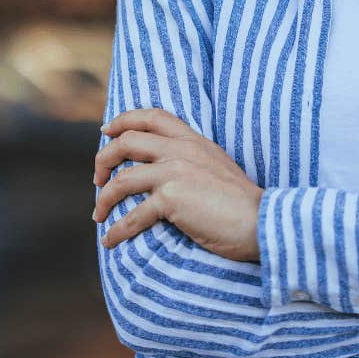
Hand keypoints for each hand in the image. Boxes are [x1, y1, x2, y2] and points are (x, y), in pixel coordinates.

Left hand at [93, 107, 262, 262]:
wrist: (261, 222)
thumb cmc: (243, 203)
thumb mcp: (217, 166)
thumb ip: (193, 160)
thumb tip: (168, 173)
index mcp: (193, 140)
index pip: (152, 116)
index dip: (124, 120)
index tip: (107, 131)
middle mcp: (180, 150)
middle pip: (126, 142)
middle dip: (103, 159)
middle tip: (97, 179)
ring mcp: (174, 172)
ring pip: (121, 179)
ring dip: (103, 198)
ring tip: (98, 215)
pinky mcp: (171, 199)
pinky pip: (132, 215)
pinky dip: (116, 230)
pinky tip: (110, 241)